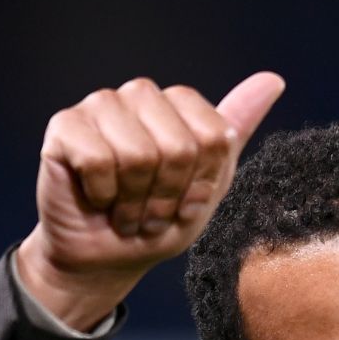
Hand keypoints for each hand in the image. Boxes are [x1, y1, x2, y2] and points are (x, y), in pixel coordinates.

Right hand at [15, 72, 285, 329]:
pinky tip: (97, 199)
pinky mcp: (65, 126)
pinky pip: (98, 159)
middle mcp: (140, 96)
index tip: (185, 204)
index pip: (212, 135)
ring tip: (126, 211)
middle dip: (168, 196)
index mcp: (179, 106)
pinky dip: (103, 194)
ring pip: (137, 153)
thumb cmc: (157, 222)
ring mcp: (100, 106)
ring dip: (135, 201)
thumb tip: (273, 79)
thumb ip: (235, 132)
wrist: (106, 259)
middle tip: (151, 214)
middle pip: (178, 144)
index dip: (201, 183)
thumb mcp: (210, 185)